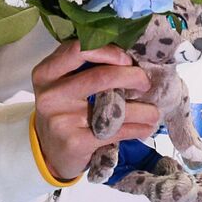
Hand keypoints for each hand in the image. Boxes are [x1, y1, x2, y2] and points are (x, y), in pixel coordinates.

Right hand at [31, 40, 160, 181]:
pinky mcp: (74, 142)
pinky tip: (146, 127)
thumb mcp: (64, 83)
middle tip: (145, 83)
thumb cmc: (65, 109)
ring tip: (154, 111)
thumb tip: (132, 55)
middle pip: (101, 76)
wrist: (50, 152)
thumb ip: (85, 65)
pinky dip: (138, 128)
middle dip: (133, 77)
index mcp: (46, 72)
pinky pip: (116, 131)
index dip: (109, 51)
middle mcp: (50, 95)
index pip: (79, 50)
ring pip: (114, 107)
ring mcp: (61, 120)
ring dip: (143, 109)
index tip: (127, 59)